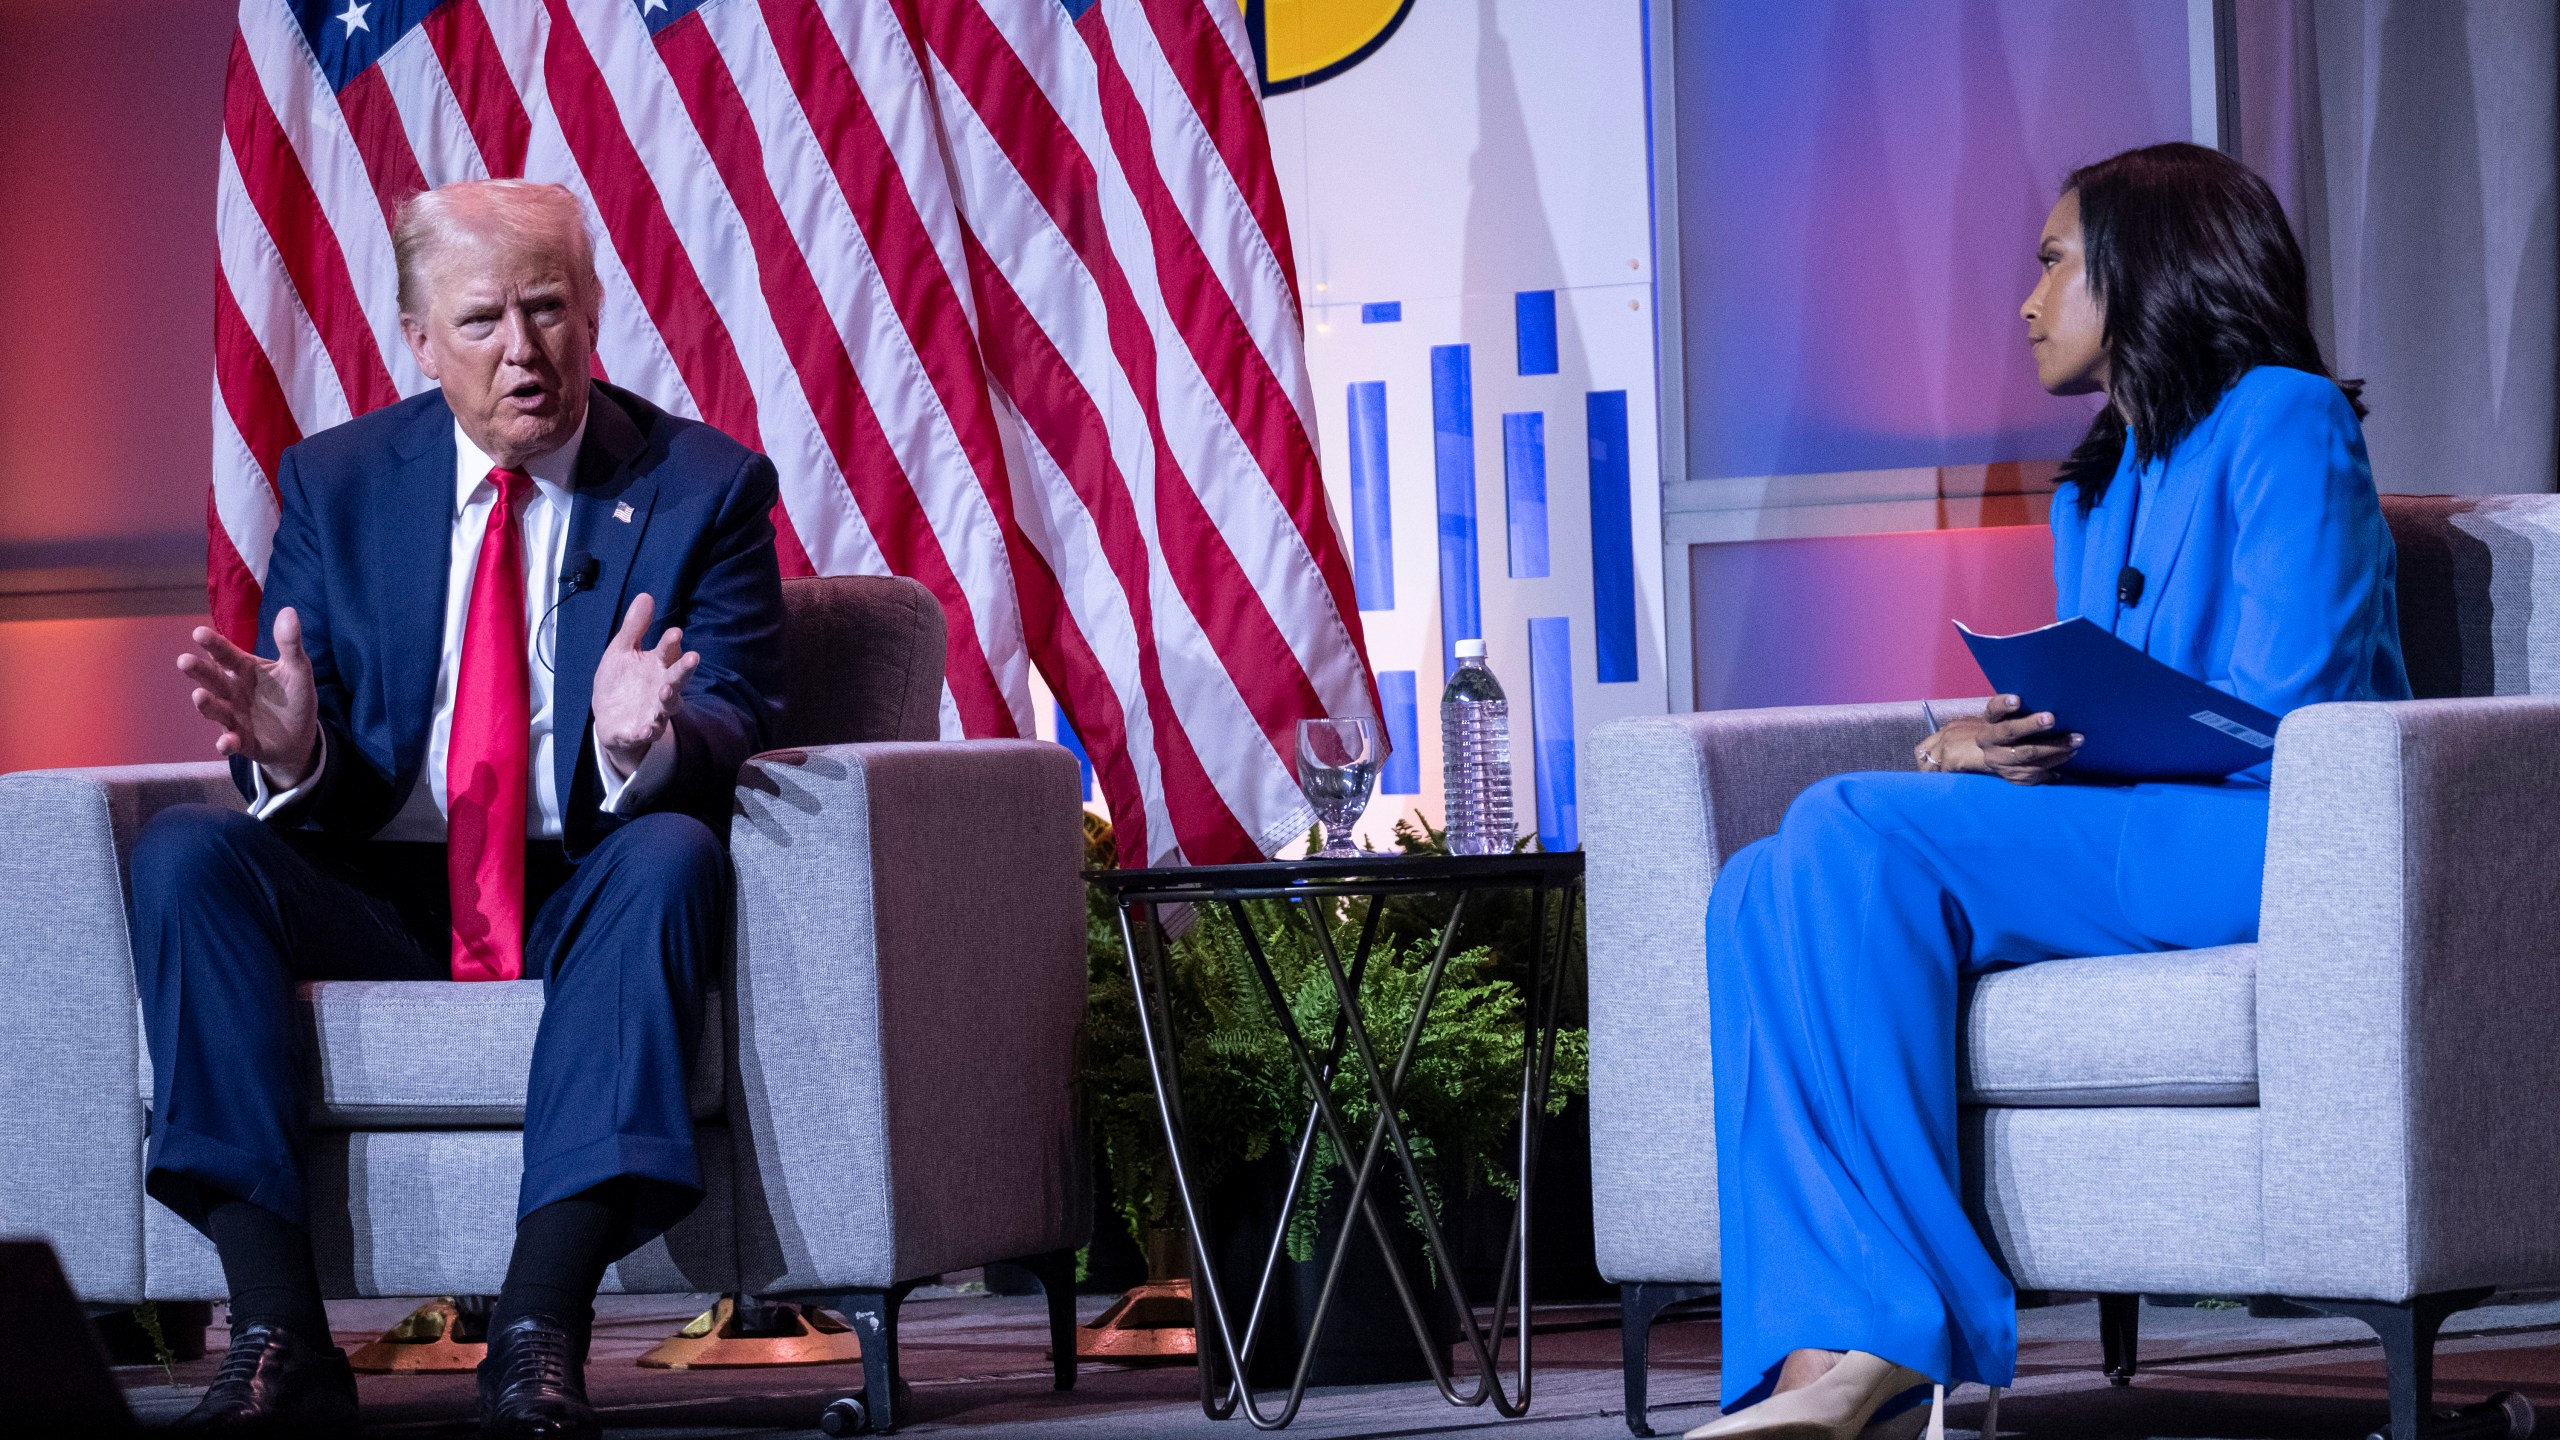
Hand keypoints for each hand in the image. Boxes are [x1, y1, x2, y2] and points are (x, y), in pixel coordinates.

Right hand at [180, 608, 320, 786]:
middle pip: (212, 679)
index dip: (213, 644)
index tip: (199, 632)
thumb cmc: (294, 697)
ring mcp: (233, 717)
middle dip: (198, 670)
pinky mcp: (241, 741)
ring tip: (199, 696)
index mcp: (244, 669)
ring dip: (206, 704)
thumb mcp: (298, 669)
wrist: (301, 737)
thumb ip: (290, 644)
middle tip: (184, 661)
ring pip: (215, 710)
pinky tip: (226, 742)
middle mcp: (232, 691)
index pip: (225, 654)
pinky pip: (230, 742)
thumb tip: (289, 610)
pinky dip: (226, 743)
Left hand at [593, 594, 698, 775]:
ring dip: (669, 698)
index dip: (671, 642)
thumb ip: (635, 627)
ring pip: (669, 704)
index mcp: (657, 664)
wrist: (610, 718)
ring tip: (665, 691)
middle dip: (685, 668)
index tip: (674, 632)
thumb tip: (646, 595)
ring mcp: (656, 709)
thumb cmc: (621, 681)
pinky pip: (650, 730)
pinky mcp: (644, 729)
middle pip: (678, 676)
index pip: (668, 650)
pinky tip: (647, 728)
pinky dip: (650, 730)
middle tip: (692, 657)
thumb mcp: (622, 651)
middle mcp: (663, 686)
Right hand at [1915, 694, 2081, 784]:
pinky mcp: (2011, 776)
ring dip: (2054, 748)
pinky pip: (2033, 773)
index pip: (1994, 711)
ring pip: (2026, 755)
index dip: (2004, 705)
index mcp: (1988, 724)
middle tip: (2052, 718)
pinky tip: (2069, 756)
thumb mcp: (2005, 719)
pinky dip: (2053, 765)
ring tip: (2076, 741)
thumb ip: (2019, 710)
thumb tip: (2047, 696)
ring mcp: (2000, 761)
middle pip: (2009, 733)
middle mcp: (1990, 742)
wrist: (1986, 757)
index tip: (2017, 699)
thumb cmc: (2006, 730)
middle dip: (2032, 726)